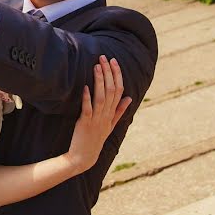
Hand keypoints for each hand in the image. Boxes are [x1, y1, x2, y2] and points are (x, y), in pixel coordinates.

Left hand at [66, 56, 130, 174]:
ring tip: (97, 66)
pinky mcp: (85, 124)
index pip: (119, 90)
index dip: (117, 75)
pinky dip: (87, 98)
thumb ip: (119, 111)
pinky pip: (87, 109)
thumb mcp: (110, 125)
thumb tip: (130, 98)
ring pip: (101, 98)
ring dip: (100, 81)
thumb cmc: (95, 139)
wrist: (84, 156)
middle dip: (109, 73)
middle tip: (104, 57)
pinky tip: (85, 87)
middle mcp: (106, 115)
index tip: (114, 61)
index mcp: (112, 113)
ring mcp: (96, 119)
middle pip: (112, 91)